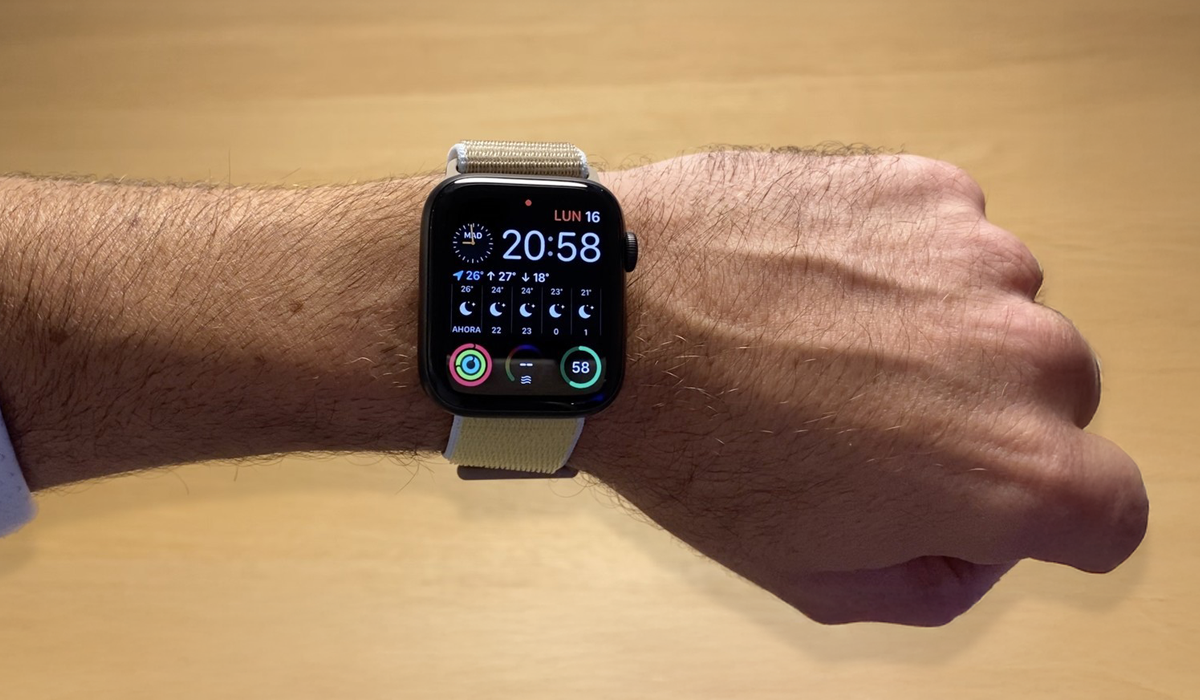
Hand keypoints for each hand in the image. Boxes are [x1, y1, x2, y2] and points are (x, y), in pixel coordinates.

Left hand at [576, 150, 1147, 625]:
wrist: (612, 316)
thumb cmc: (696, 447)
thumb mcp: (815, 575)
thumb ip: (931, 583)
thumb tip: (974, 547)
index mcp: (1014, 470)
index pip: (1110, 510)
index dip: (1050, 518)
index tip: (992, 503)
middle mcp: (1023, 353)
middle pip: (1057, 404)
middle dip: (986, 423)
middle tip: (876, 423)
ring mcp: (978, 256)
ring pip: (999, 315)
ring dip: (942, 336)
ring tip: (829, 346)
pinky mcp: (926, 187)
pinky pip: (947, 245)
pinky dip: (902, 267)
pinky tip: (819, 288)